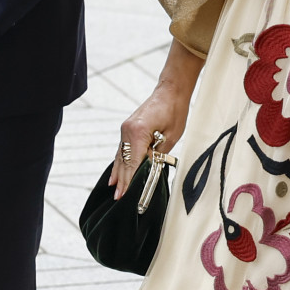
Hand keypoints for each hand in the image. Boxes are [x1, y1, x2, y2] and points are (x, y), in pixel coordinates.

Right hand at [109, 41, 204, 199]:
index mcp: (138, 132)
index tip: (125, 196)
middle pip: (124, 161)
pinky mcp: (128, 128)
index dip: (129, 181)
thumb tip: (148, 171)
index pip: (133, 163)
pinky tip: (116, 173)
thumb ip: (157, 155)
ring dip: (119, 172)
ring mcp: (126, 129)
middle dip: (122, 180)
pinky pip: (123, 149)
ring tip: (114, 190)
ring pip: (121, 155)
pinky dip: (120, 162)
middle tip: (118, 199)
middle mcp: (127, 130)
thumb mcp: (170, 137)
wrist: (171, 91)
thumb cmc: (174, 111)